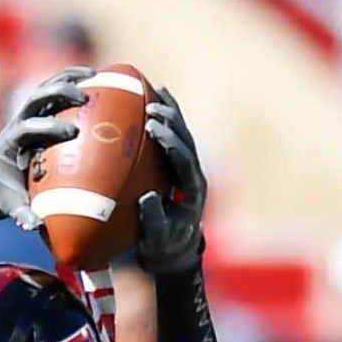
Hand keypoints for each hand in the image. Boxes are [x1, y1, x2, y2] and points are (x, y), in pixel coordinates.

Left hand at [0, 67, 90, 225]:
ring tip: (96, 75)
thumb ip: (20, 212)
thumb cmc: (0, 192)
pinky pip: (54, 92)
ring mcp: (27, 113)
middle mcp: (17, 122)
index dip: (47, 127)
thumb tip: (36, 224)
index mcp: (9, 142)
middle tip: (84, 97)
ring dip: (68, 79)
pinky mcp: (37, 112)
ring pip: (46, 88)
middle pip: (36, 99)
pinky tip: (96, 79)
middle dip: (59, 94)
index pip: (27, 128)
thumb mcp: (7, 204)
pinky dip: (72, 82)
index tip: (72, 132)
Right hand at [133, 85, 208, 274]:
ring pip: (182, 133)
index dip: (171, 143)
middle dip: (171, 121)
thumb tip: (147, 197)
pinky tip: (152, 98)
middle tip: (150, 106)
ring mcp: (188, 169)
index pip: (185, 161)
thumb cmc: (163, 248)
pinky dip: (164, 118)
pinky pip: (173, 137)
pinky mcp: (177, 166)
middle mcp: (194, 175)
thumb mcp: (158, 241)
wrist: (174, 251)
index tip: (152, 128)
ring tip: (154, 90)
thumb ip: (154, 222)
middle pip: (186, 141)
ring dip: (170, 112)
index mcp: (193, 191)